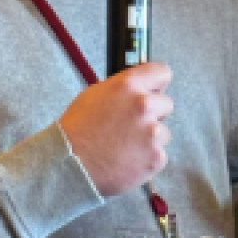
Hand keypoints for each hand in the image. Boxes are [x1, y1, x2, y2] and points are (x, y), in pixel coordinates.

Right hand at [59, 62, 173, 196]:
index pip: (162, 72)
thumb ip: (121, 90)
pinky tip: (128, 160)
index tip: (154, 91)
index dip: (157, 84)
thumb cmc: (77, 131)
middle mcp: (143, 105)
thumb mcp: (94, 95)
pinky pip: (160, 155)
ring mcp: (152, 132)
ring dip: (150, 138)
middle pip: (166, 104)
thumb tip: (137, 90)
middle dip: (153, 114)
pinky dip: (147, 159)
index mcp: (128, 85)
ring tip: (126, 147)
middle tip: (132, 126)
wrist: (70, 164)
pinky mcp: (156, 157)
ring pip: (164, 132)